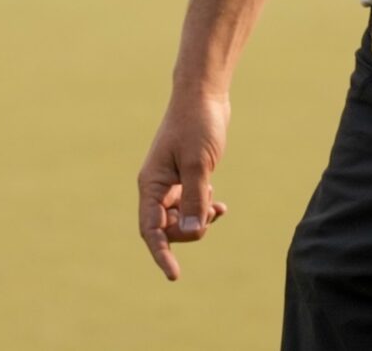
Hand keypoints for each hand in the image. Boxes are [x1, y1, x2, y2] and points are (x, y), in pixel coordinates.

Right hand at [136, 89, 230, 280]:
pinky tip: (220, 207)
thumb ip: (195, 199)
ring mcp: (170, 183)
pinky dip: (204, 210)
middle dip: (190, 230)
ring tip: (217, 207)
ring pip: (181, 219)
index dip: (161, 254)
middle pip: (168, 228)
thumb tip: (194, 233)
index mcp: (151, 183)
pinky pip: (191, 207)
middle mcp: (157, 186)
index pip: (151, 229)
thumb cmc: (197, 125)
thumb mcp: (198, 164)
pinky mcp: (185, 178)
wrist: (203, 96)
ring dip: (200, 219)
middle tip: (211, 212)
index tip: (174, 275)